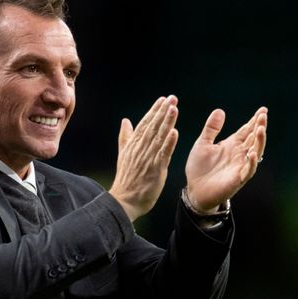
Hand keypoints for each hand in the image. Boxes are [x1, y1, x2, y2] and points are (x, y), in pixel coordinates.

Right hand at [109, 96, 179, 220]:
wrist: (124, 201)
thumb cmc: (126, 179)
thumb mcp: (123, 155)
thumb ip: (125, 137)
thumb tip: (125, 120)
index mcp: (133, 145)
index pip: (145, 124)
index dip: (154, 111)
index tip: (163, 99)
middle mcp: (140, 149)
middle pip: (153, 127)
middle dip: (163, 111)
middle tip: (172, 98)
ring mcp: (147, 158)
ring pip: (159, 137)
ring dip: (167, 122)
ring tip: (174, 108)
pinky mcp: (155, 169)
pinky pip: (163, 154)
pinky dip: (168, 143)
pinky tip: (174, 133)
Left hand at [184, 107, 267, 211]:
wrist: (194, 190)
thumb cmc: (199, 168)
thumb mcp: (202, 144)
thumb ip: (211, 129)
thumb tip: (220, 110)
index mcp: (232, 145)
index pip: (247, 130)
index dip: (254, 120)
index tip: (262, 109)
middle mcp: (239, 154)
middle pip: (254, 138)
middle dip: (259, 127)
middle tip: (263, 115)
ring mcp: (240, 166)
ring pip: (255, 152)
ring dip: (259, 141)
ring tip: (260, 129)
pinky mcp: (237, 180)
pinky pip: (248, 170)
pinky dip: (251, 162)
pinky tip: (251, 153)